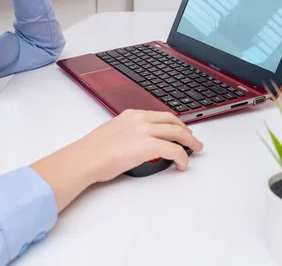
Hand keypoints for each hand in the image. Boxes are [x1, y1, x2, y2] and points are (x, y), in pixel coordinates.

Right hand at [75, 109, 203, 182]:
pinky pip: (175, 150)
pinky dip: (183, 157)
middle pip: (172, 121)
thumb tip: (133, 144)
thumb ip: (126, 134)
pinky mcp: (150, 146)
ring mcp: (146, 131)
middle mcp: (140, 119)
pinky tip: (182, 165)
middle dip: (185, 130)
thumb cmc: (92, 151)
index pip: (159, 115)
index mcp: (131, 115)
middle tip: (192, 139)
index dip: (173, 122)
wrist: (86, 158)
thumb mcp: (111, 133)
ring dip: (190, 141)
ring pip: (177, 133)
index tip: (178, 128)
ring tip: (195, 149)